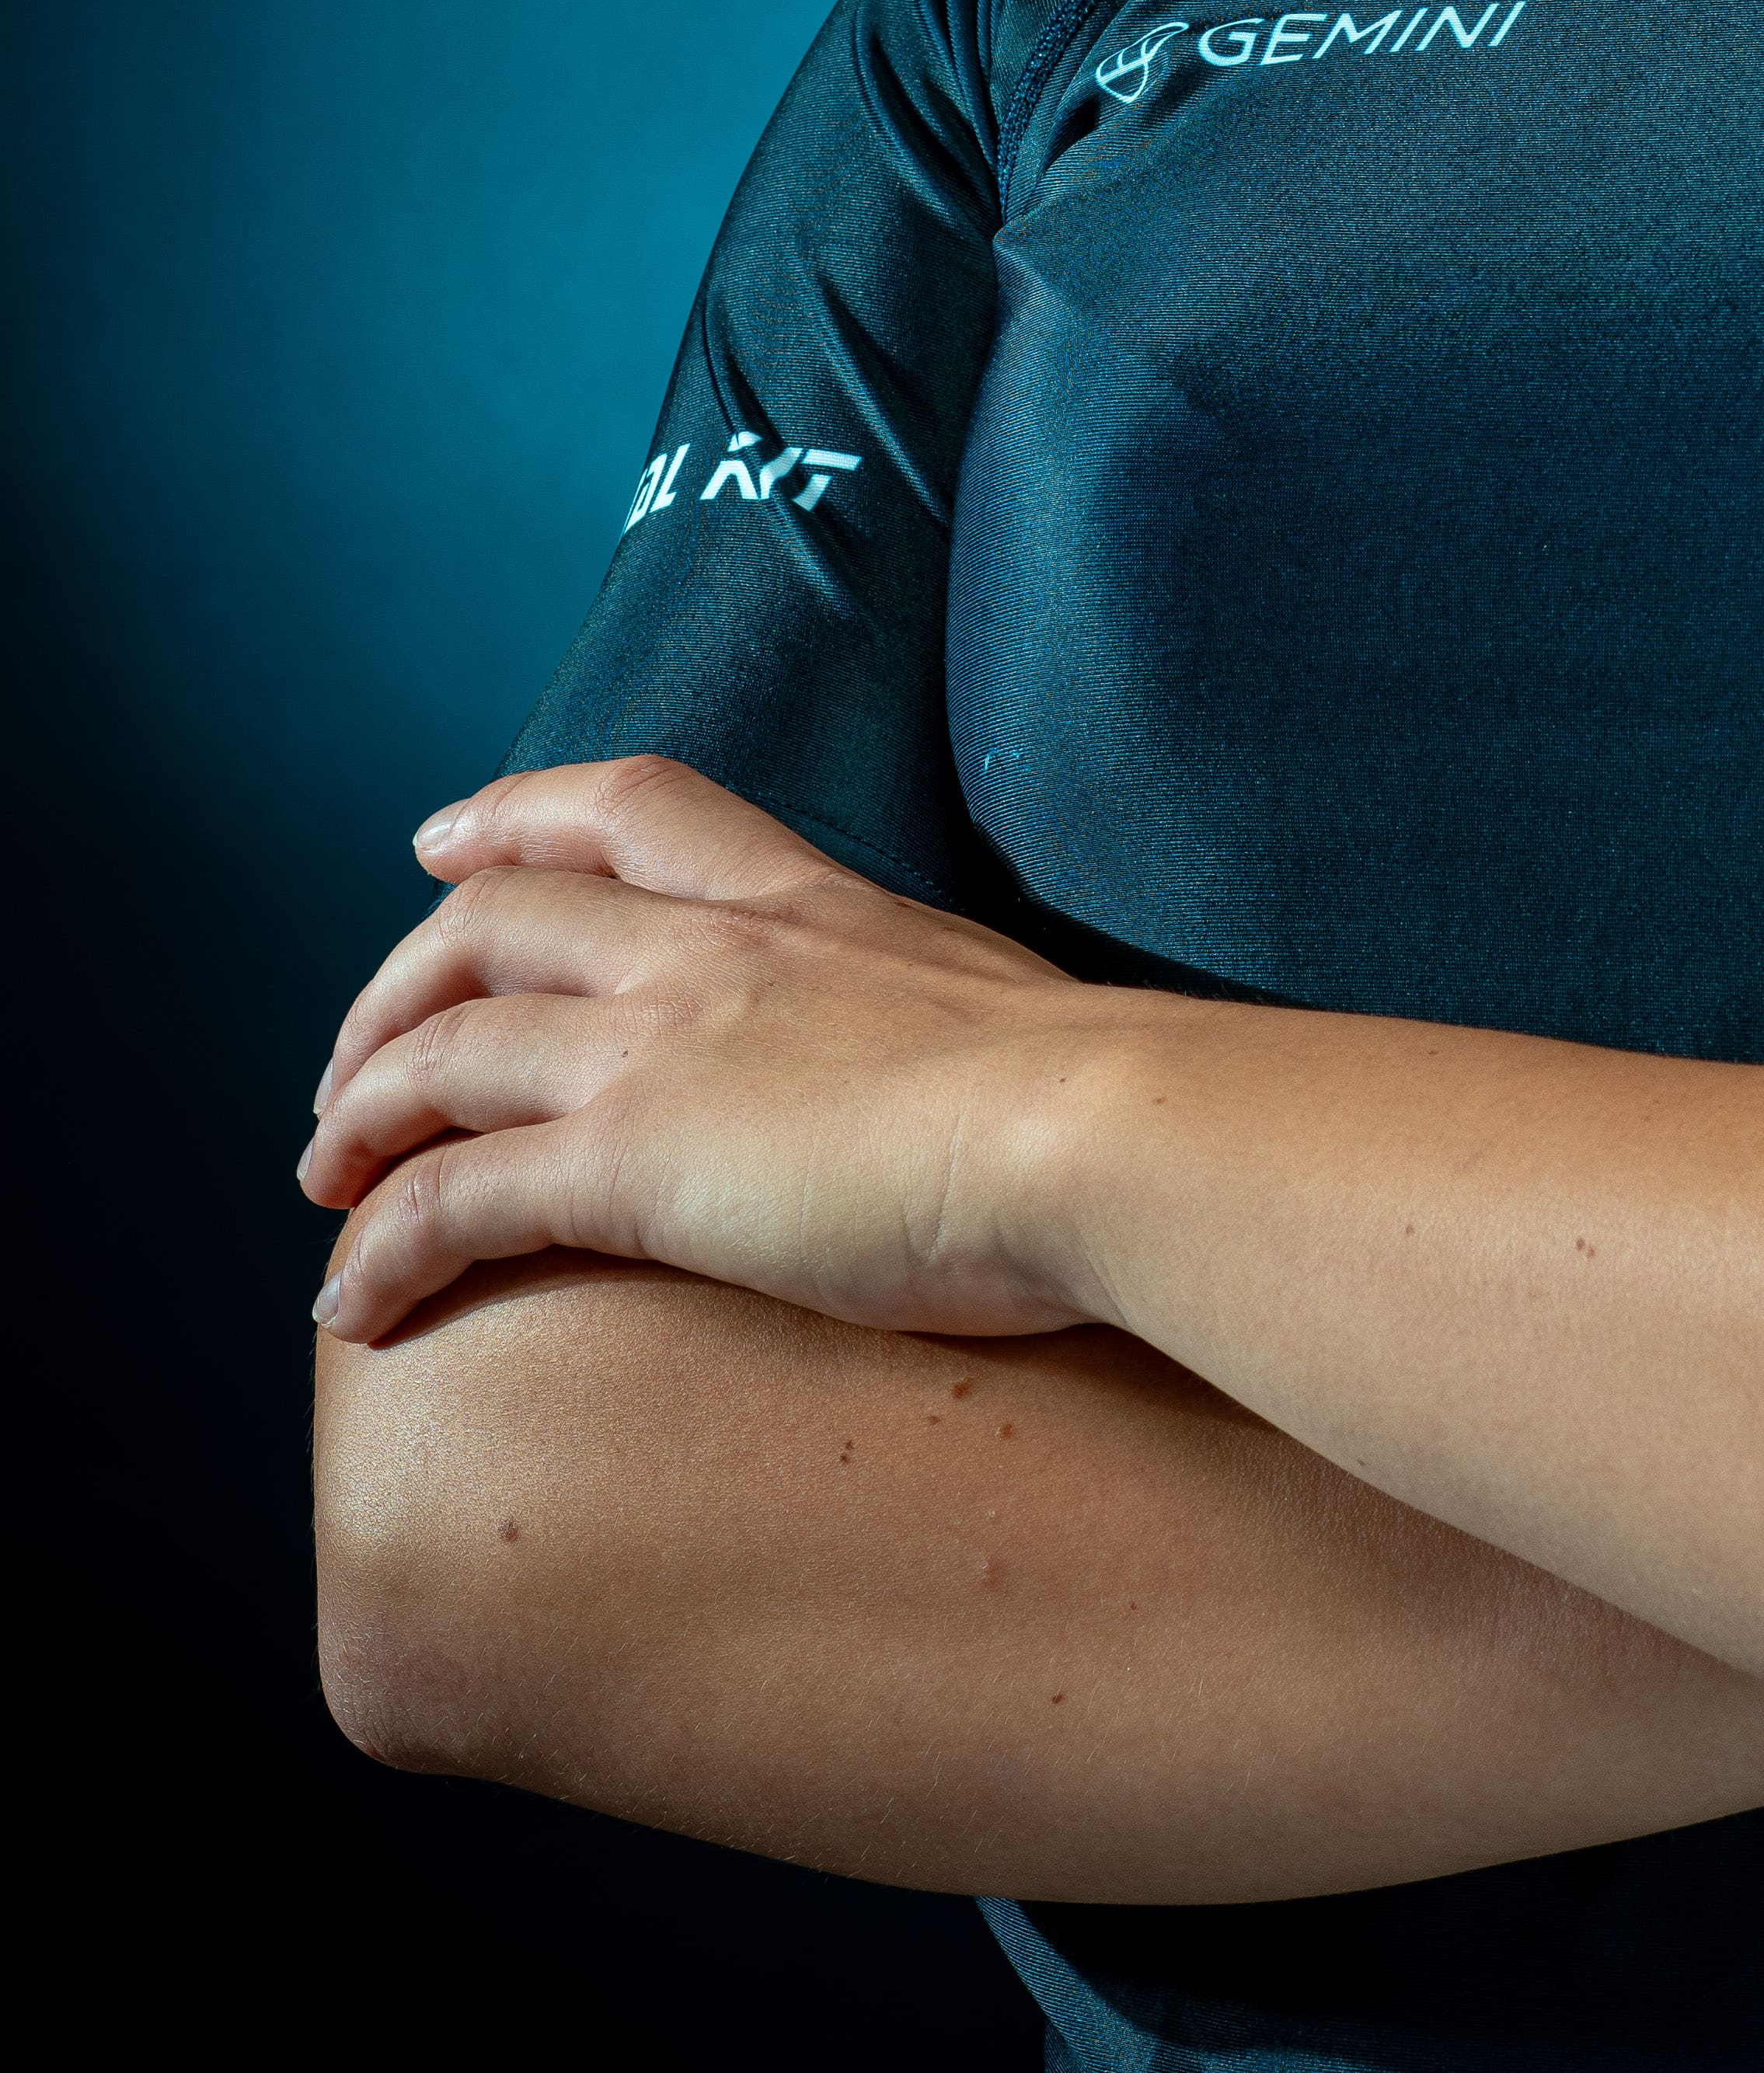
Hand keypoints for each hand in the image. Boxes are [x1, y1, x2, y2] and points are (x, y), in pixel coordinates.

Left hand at [302, 756, 1118, 1349]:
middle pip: (491, 919)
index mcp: (805, 902)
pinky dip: (375, 1246)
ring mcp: (659, 1046)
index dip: (519, 810)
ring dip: (357, 1111)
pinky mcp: (628, 1162)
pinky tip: (350, 1305)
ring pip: (440, 1047)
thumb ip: (937, 1020)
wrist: (1090, 1133)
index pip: (633, 805)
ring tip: (326, 1179)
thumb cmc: (1089, 1096)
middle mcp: (711, 950)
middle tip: (355, 1063)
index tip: (448, 839)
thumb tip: (971, 1072)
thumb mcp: (994, 1007)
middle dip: (396, 985)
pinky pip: (447, 1196)